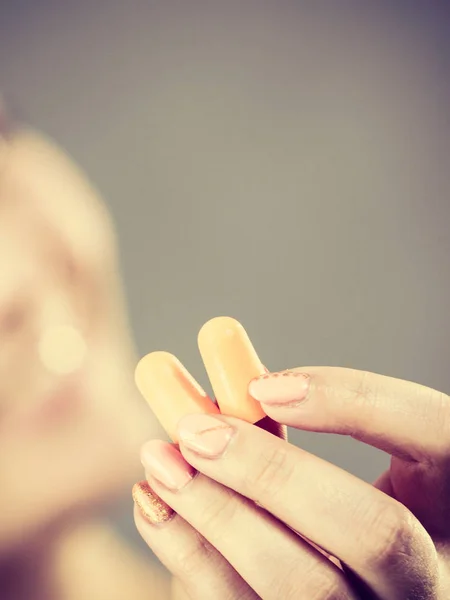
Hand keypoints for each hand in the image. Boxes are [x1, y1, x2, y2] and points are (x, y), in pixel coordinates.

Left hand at [133, 366, 449, 597]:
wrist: (333, 586)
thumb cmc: (320, 511)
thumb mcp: (325, 464)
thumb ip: (285, 426)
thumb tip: (220, 383)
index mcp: (447, 505)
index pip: (437, 433)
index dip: (356, 402)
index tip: (263, 383)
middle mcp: (429, 578)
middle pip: (375, 530)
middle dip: (272, 472)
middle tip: (195, 429)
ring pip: (303, 585)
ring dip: (216, 513)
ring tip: (159, 458)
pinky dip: (191, 556)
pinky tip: (154, 503)